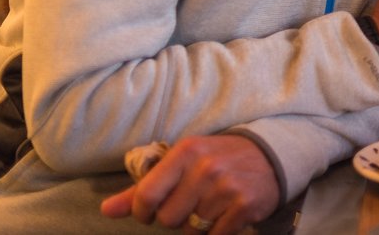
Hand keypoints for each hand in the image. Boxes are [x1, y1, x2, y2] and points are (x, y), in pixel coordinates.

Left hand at [100, 135, 277, 234]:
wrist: (272, 154)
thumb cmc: (218, 158)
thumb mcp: (182, 162)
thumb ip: (144, 187)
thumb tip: (106, 210)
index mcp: (186, 152)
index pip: (146, 196)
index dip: (143, 212)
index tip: (152, 210)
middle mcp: (205, 168)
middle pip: (168, 219)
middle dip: (175, 218)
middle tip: (192, 203)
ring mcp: (226, 188)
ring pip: (190, 230)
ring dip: (197, 225)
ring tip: (212, 205)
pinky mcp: (244, 206)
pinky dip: (216, 231)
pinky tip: (226, 214)